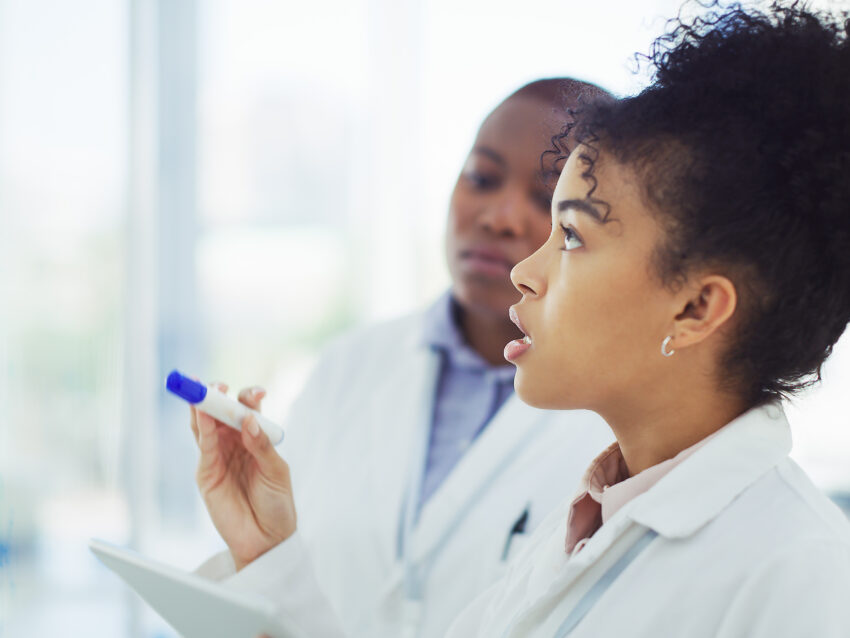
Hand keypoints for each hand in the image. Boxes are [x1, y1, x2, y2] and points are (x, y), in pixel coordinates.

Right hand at [190, 383, 295, 570]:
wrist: (266, 539)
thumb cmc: (277, 504)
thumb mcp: (276, 472)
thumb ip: (261, 447)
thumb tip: (248, 420)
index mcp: (255, 437)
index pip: (248, 410)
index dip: (249, 397)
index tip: (258, 393)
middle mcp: (234, 443)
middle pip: (221, 412)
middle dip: (217, 395)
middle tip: (217, 385)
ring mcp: (218, 456)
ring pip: (205, 425)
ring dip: (202, 407)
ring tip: (203, 391)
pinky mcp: (206, 473)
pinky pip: (203, 446)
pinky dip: (201, 429)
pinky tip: (202, 415)